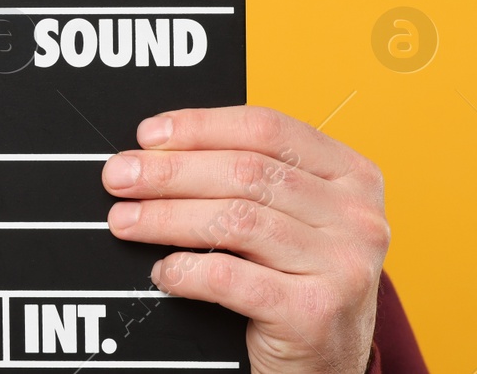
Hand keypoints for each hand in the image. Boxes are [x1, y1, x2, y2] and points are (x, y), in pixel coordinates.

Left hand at [102, 105, 388, 373]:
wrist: (327, 366)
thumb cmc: (296, 279)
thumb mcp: (292, 218)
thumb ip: (248, 176)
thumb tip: (157, 149)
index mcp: (352, 175)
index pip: (267, 128)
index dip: (200, 126)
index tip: (147, 135)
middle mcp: (358, 217)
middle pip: (245, 173)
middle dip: (169, 172)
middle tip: (118, 177)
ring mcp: (343, 266)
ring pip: (235, 221)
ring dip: (166, 217)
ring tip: (125, 221)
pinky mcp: (316, 313)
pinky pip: (231, 277)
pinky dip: (186, 270)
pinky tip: (163, 270)